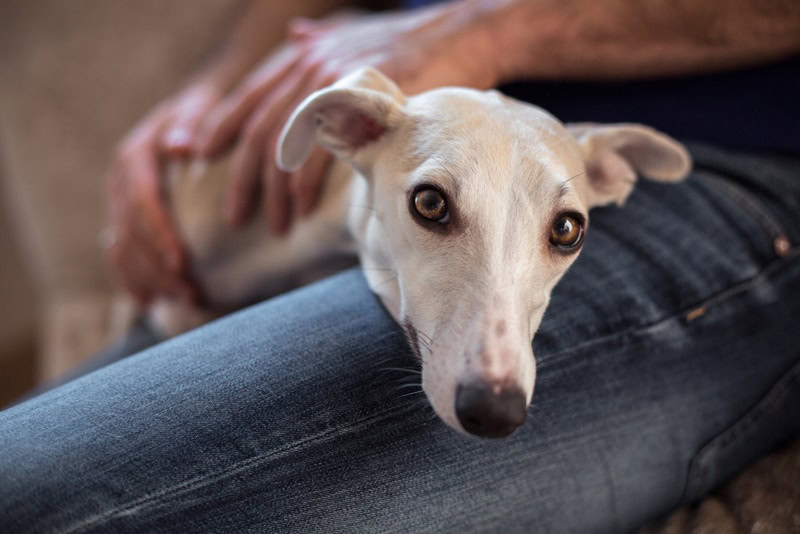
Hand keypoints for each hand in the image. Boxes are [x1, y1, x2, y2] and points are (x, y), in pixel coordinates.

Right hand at [107, 83, 222, 305]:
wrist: (192, 114)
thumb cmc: (207, 112)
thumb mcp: (202, 109)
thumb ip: (193, 123)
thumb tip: (182, 145)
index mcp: (136, 155)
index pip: (143, 201)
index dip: (160, 235)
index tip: (183, 263)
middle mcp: (120, 180)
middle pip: (131, 232)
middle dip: (160, 267)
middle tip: (193, 294)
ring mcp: (119, 201)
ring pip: (123, 248)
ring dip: (152, 280)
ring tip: (187, 301)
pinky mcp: (124, 218)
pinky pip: (119, 253)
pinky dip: (133, 280)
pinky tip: (151, 302)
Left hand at [194, 4, 501, 232]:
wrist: (460, 36)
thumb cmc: (411, 45)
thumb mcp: (355, 38)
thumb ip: (320, 44)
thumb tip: (296, 37)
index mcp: (303, 56)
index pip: (248, 96)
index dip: (217, 126)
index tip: (195, 156)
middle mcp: (309, 66)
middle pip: (258, 131)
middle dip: (242, 179)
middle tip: (234, 216)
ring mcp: (332, 84)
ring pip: (284, 148)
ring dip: (275, 194)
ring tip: (275, 226)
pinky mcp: (357, 105)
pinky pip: (319, 153)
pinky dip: (305, 186)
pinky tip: (301, 210)